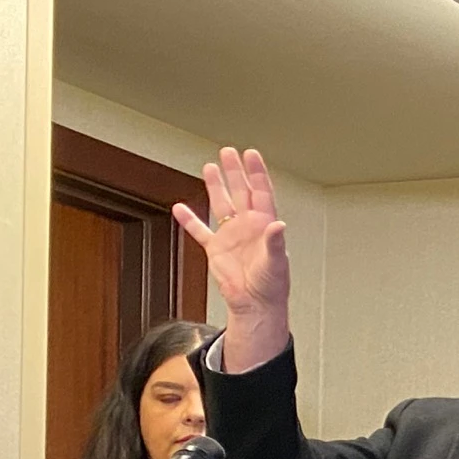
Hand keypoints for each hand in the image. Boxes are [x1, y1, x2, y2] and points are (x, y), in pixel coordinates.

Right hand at [173, 147, 291, 371]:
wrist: (255, 306)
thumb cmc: (271, 286)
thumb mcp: (276, 262)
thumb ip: (275, 241)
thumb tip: (278, 225)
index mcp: (264, 225)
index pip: (261, 192)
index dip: (257, 173)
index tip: (251, 154)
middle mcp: (248, 226)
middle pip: (240, 192)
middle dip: (235, 172)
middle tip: (228, 152)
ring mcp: (231, 236)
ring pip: (221, 205)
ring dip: (215, 187)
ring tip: (210, 167)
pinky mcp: (216, 249)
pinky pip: (200, 231)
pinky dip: (190, 220)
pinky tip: (180, 208)